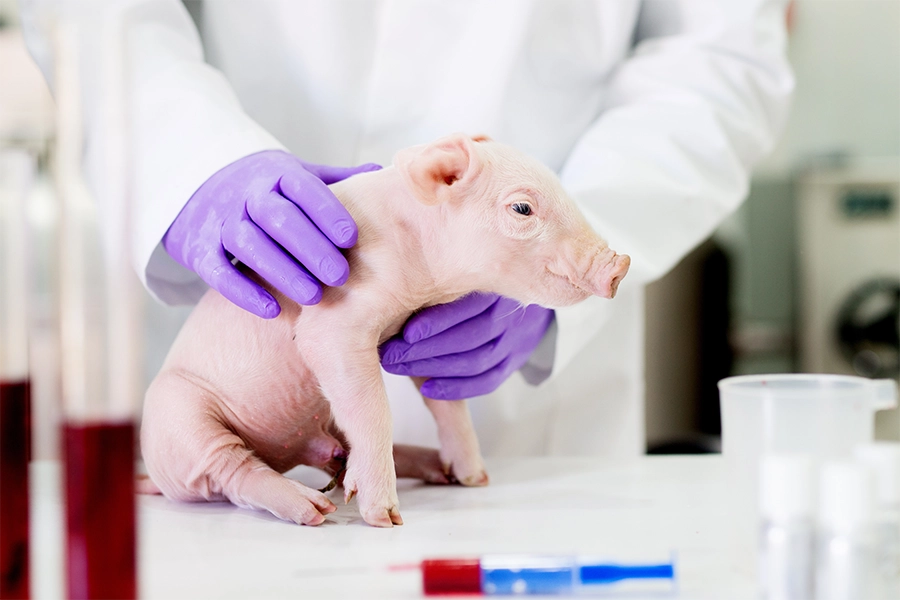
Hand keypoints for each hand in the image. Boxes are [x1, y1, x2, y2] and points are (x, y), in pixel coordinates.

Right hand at [163, 150, 379, 317]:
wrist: (196, 187)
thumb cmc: (266, 190)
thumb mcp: (297, 178)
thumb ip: (337, 181)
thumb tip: (385, 176)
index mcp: (276, 174)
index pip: (303, 187)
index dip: (327, 211)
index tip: (352, 239)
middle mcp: (246, 194)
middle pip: (277, 217)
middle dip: (310, 247)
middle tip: (341, 277)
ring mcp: (219, 220)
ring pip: (248, 244)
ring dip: (281, 271)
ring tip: (313, 298)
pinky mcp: (198, 248)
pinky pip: (217, 271)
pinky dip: (243, 292)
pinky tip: (272, 312)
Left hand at [380, 293, 554, 398]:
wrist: (520, 285)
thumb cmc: (468, 277)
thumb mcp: (455, 270)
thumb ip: (432, 282)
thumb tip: (390, 284)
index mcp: (495, 282)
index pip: (470, 305)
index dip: (438, 322)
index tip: (406, 333)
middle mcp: (510, 310)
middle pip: (472, 337)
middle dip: (425, 349)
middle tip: (389, 354)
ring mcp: (516, 337)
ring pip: (478, 360)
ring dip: (434, 367)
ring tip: (397, 366)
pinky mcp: (514, 359)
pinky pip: (488, 380)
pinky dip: (457, 387)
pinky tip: (428, 389)